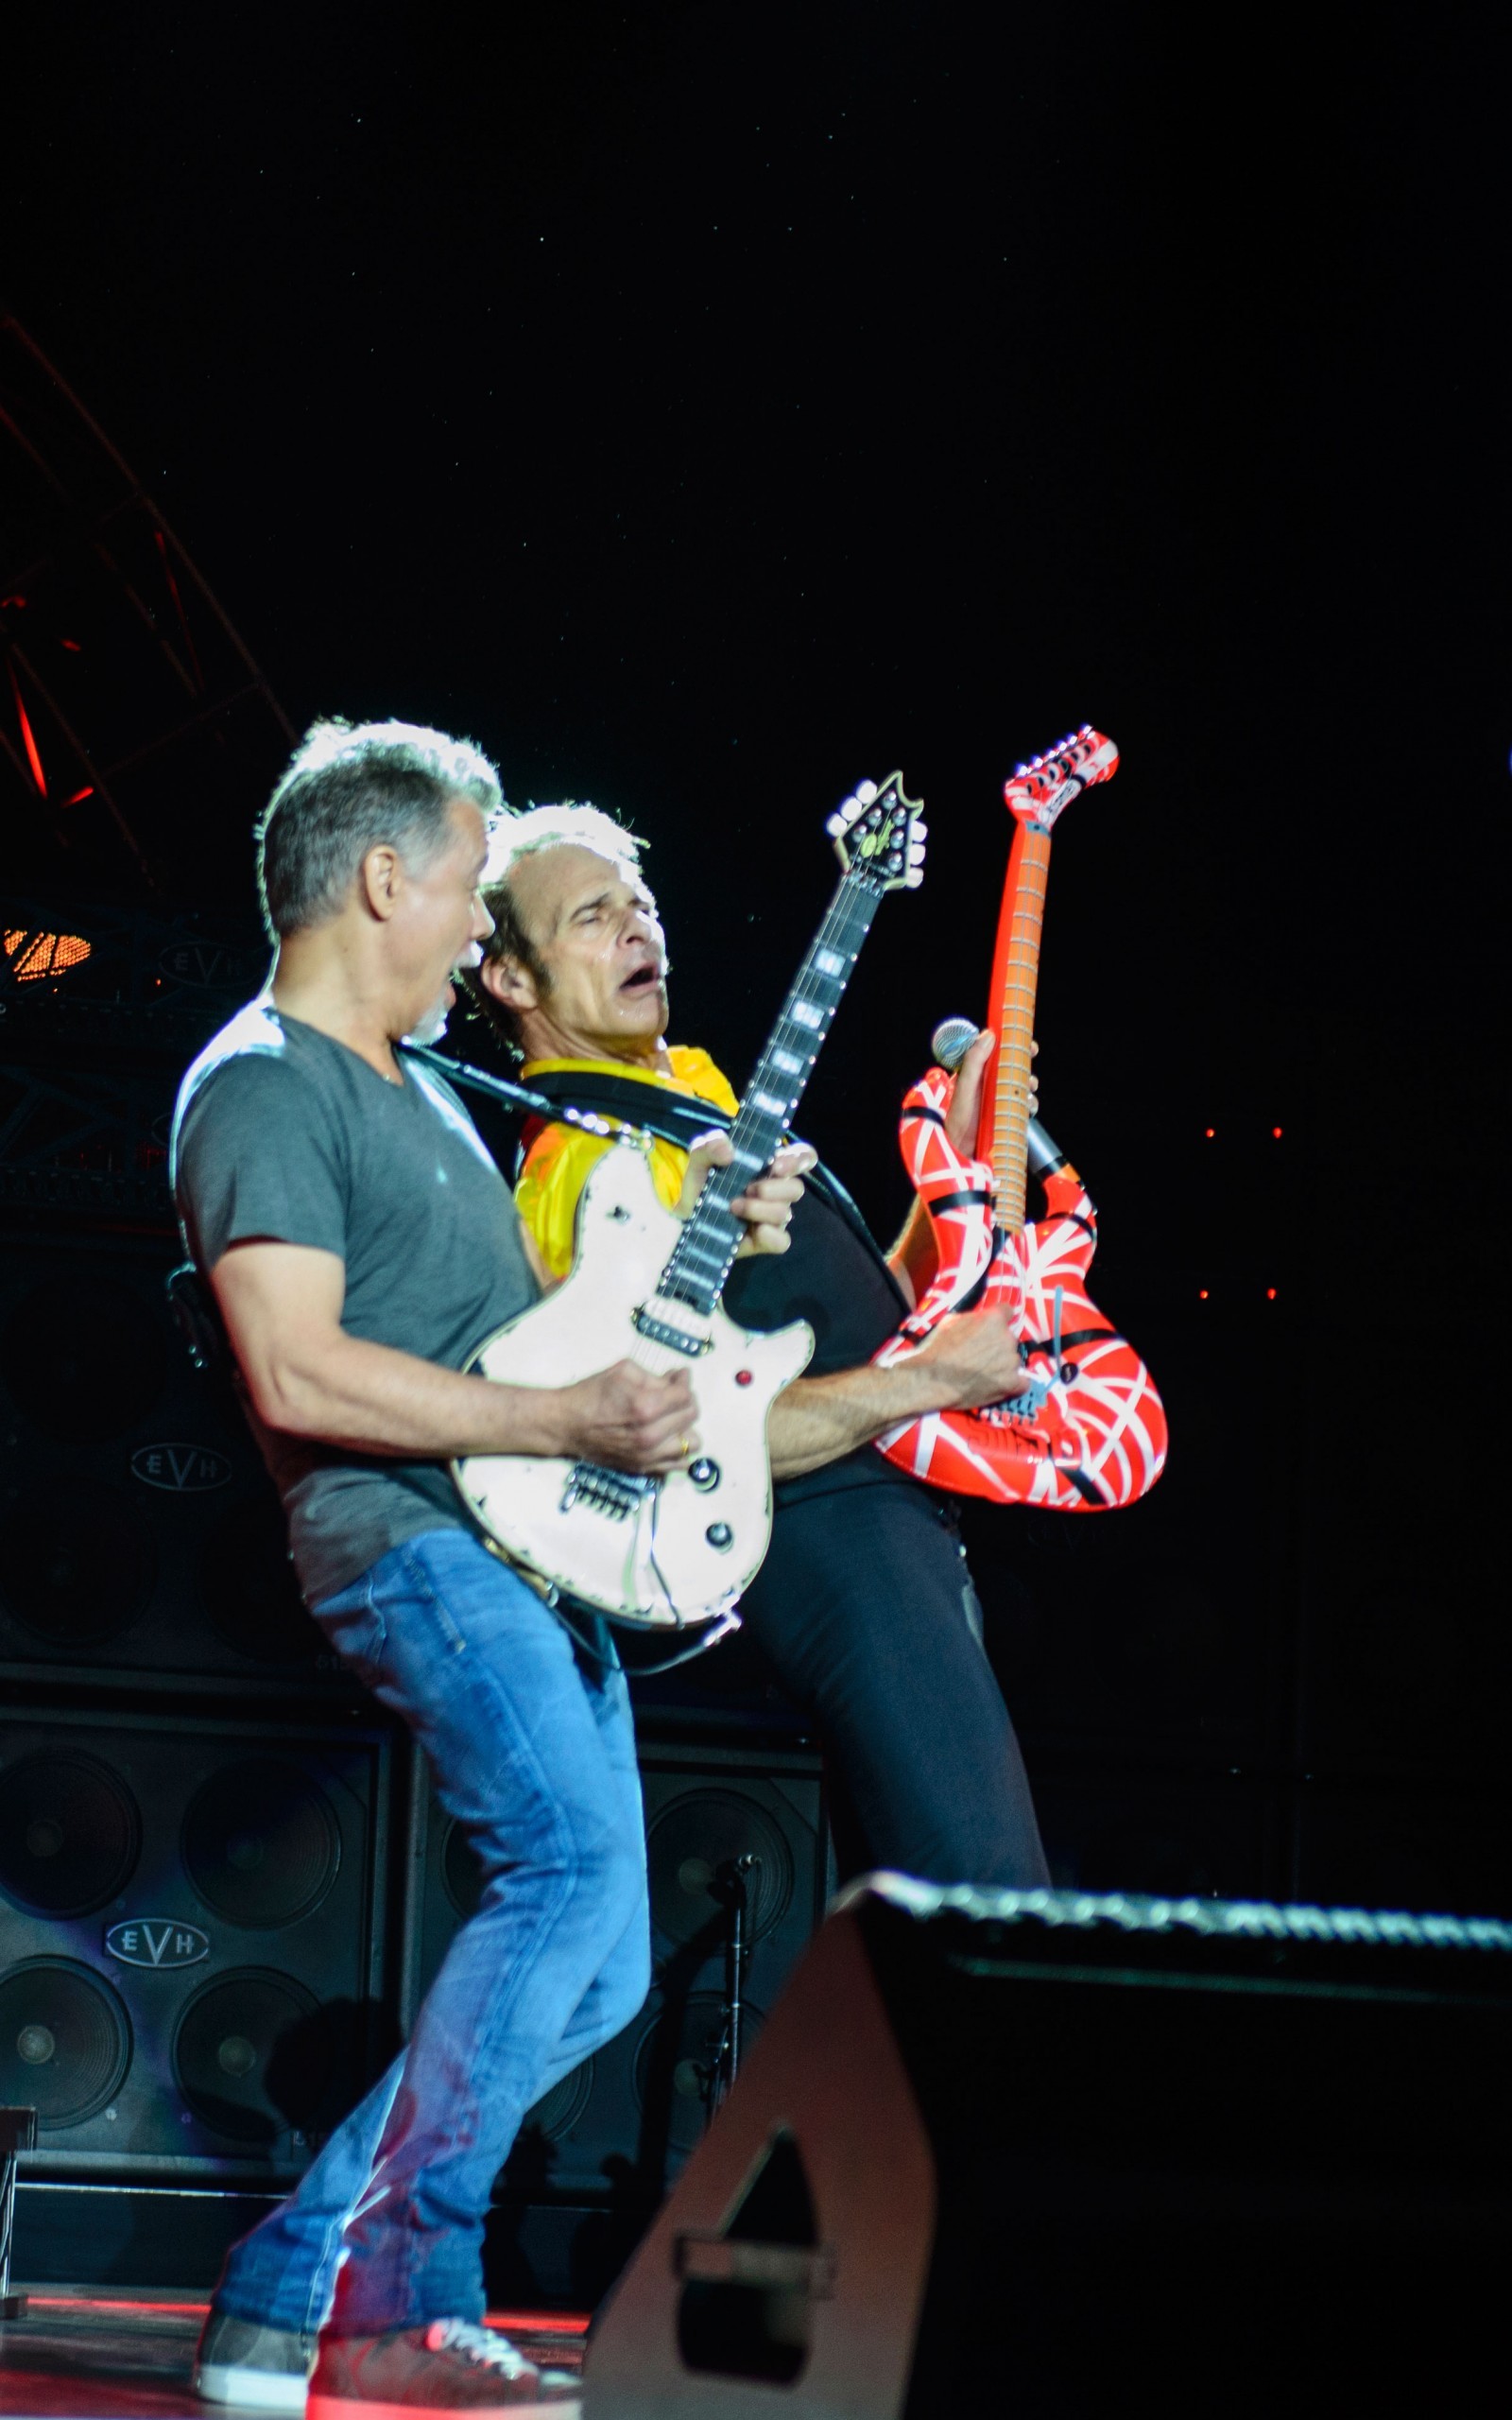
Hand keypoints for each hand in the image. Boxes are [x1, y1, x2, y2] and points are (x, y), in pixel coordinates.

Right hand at [548, 1360, 699, 1472]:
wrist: (565, 1424)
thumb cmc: (590, 1395)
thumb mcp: (624, 1371)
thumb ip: (656, 1375)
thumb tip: (679, 1379)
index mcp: (646, 1407)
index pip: (685, 1395)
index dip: (684, 1381)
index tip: (678, 1376)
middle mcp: (651, 1435)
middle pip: (692, 1416)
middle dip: (686, 1400)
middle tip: (673, 1394)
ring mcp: (648, 1455)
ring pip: (692, 1442)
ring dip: (686, 1426)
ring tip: (672, 1418)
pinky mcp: (644, 1467)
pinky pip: (679, 1464)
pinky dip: (680, 1450)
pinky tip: (669, 1438)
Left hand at [678, 1131, 815, 1257]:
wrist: (686, 1216)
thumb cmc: (702, 1181)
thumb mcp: (700, 1157)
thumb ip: (710, 1144)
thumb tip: (729, 1152)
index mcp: (771, 1165)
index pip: (803, 1157)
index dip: (799, 1160)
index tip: (778, 1166)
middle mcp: (778, 1190)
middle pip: (797, 1188)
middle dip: (773, 1188)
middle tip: (749, 1189)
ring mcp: (773, 1217)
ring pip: (785, 1213)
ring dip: (758, 1209)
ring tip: (734, 1206)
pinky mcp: (766, 1240)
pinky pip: (782, 1241)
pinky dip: (769, 1235)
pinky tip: (753, 1230)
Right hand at [910, 1306, 1027, 1407]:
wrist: (931, 1379)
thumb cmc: (936, 1348)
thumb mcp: (951, 1322)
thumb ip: (973, 1319)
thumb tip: (980, 1320)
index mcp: (994, 1319)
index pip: (1007, 1311)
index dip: (999, 1319)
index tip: (992, 1327)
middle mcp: (1008, 1338)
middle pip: (1010, 1338)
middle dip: (998, 1344)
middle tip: (982, 1355)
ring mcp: (1011, 1361)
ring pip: (1014, 1359)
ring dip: (1004, 1364)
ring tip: (986, 1373)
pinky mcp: (1012, 1383)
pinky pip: (1022, 1382)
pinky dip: (1014, 1384)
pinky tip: (1000, 1385)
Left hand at [944, 1030, 1038, 1157]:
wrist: (961, 1152)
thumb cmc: (958, 1120)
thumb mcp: (965, 1087)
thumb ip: (974, 1062)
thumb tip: (989, 1035)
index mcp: (975, 1073)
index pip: (993, 1051)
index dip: (1008, 1043)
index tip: (1021, 1039)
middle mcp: (987, 1084)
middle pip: (1011, 1066)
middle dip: (1024, 1062)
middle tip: (1031, 1058)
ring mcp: (997, 1099)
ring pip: (1020, 1084)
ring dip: (1028, 1084)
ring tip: (1028, 1088)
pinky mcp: (1006, 1114)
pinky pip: (1023, 1104)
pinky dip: (1029, 1103)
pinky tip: (1028, 1107)